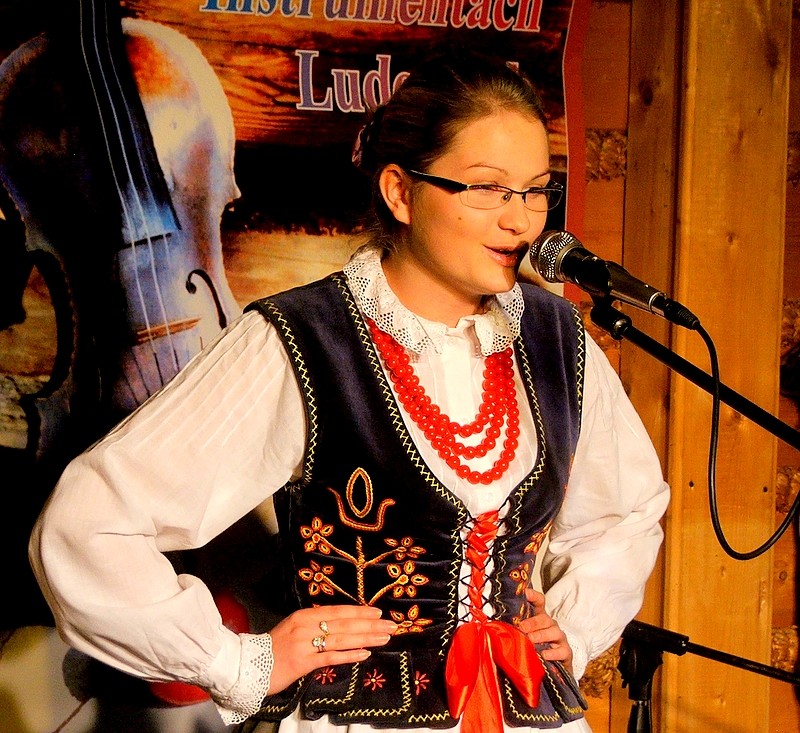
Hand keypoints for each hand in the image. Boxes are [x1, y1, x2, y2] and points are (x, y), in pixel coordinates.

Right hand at [267, 605, 396, 694]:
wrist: (248, 665)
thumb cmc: (274, 648)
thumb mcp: (294, 629)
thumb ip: (314, 626)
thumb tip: (341, 625)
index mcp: (304, 615)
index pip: (337, 611)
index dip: (359, 612)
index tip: (378, 612)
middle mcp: (305, 626)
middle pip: (343, 624)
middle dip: (369, 624)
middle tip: (391, 625)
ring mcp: (304, 643)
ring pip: (341, 639)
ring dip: (366, 638)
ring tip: (384, 637)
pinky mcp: (302, 662)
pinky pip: (330, 657)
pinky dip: (349, 655)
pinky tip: (365, 654)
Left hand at [518, 589, 573, 675]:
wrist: (551, 669)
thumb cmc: (534, 648)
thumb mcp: (524, 637)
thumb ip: (515, 630)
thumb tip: (495, 626)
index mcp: (539, 618)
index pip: (539, 602)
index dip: (533, 596)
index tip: (525, 592)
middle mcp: (551, 625)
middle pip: (545, 618)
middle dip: (533, 622)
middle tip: (522, 627)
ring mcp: (560, 638)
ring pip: (554, 632)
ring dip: (541, 635)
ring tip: (531, 640)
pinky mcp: (566, 652)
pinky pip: (562, 651)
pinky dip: (553, 653)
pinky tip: (544, 655)